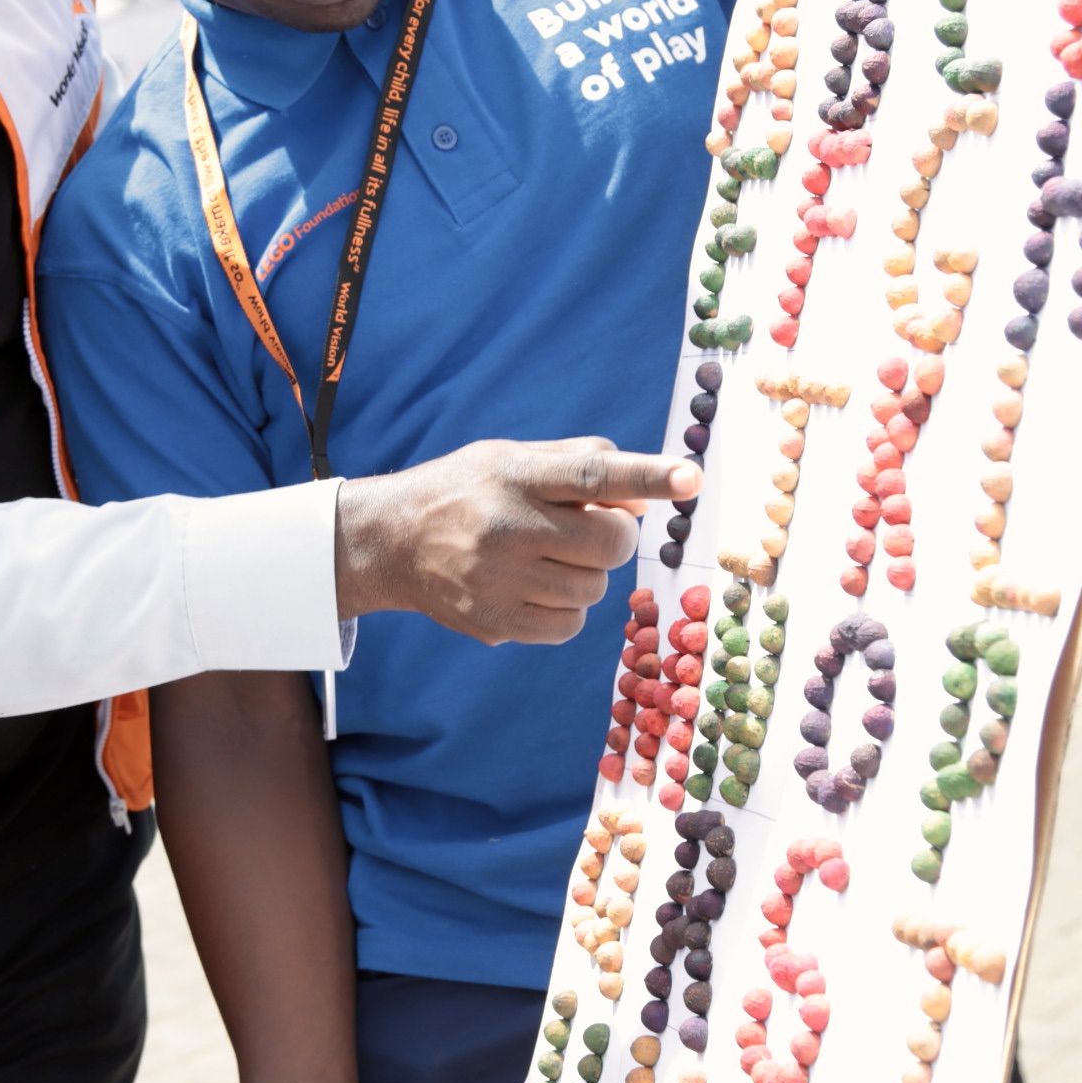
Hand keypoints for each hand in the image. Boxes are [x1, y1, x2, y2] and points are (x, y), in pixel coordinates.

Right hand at [335, 438, 699, 642]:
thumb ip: (580, 464)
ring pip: (594, 590)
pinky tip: (534, 588)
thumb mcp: (512, 457)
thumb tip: (646, 500)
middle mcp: (506, 527)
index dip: (647, 476)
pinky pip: (568, 625)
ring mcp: (498, 580)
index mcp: (515, 475)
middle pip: (609, 544)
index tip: (691, 478)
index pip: (592, 474)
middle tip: (586, 528)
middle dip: (613, 538)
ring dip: (587, 575)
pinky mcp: (494, 622)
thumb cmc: (467, 491)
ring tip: (548, 558)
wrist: (390, 542)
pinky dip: (565, 609)